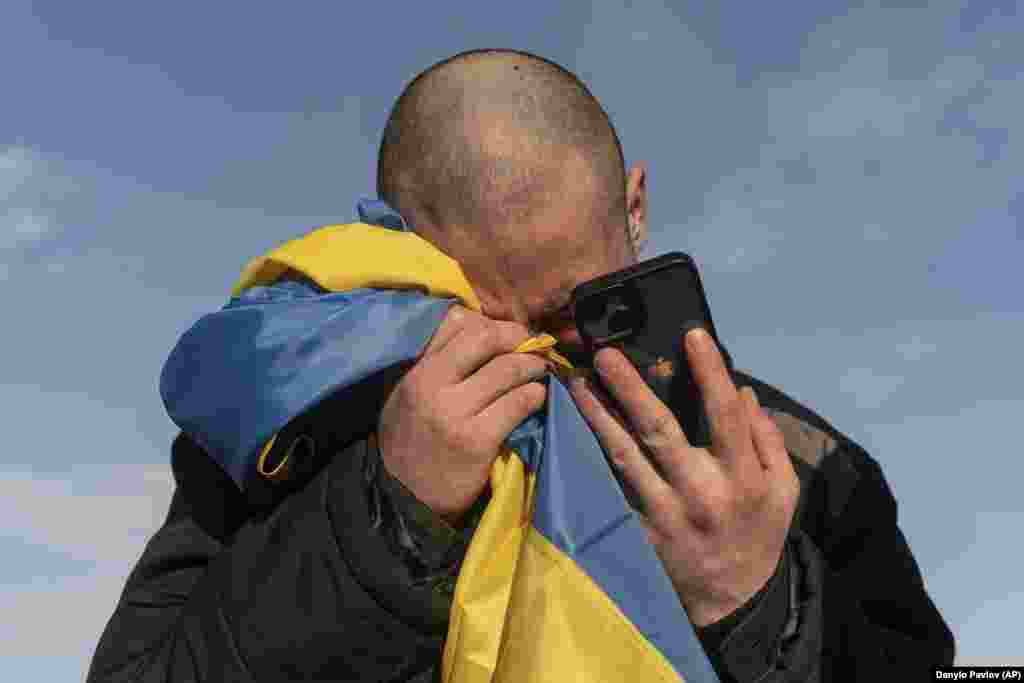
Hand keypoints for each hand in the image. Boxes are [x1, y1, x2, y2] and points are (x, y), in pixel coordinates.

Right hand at [377, 305, 549, 524]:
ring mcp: (455, 413)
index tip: (506, 334)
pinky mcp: (477, 440)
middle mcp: (432, 386)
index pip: (457, 322)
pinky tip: (536, 398)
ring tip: (539, 370)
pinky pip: (518, 403)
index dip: (489, 321)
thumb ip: (433, 360)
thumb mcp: (407, 394)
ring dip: (532, 366)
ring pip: (508, 369)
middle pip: (486, 337)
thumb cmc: (411, 442)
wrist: (406, 499)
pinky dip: (534, 395)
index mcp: (416, 371)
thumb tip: (473, 323)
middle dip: (516, 336)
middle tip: (531, 345)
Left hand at [566, 328, 799, 626]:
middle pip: (660, 432)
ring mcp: (662, 514)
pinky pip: (608, 486)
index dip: (710, 373)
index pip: (725, 415)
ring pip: (623, 456)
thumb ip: (768, 440)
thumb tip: (744, 392)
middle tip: (605, 354)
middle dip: (630, 389)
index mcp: (742, 479)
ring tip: (575, 382)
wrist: (731, 601)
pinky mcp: (636, 530)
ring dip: (596, 415)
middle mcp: (699, 493)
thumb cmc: (758, 534)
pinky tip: (569, 427)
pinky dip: (588, 455)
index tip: (691, 334)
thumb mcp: (785, 491)